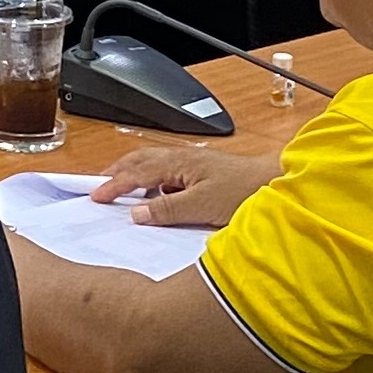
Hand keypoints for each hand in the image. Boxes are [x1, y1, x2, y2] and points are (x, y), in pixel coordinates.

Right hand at [86, 142, 281, 227]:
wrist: (277, 184)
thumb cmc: (244, 191)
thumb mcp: (202, 206)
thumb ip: (167, 210)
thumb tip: (136, 213)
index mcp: (178, 163)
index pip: (136, 173)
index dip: (113, 184)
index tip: (95, 196)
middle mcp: (182, 160)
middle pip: (140, 161)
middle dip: (117, 171)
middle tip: (99, 185)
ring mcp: (193, 165)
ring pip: (153, 165)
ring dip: (133, 174)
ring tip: (121, 188)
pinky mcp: (203, 174)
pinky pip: (167, 174)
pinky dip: (152, 181)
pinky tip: (156, 196)